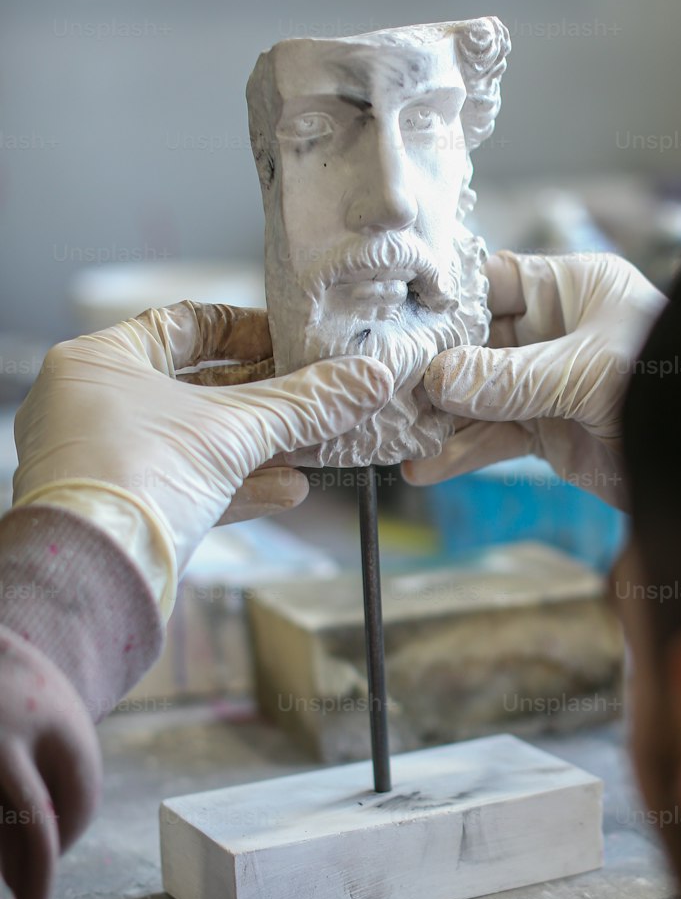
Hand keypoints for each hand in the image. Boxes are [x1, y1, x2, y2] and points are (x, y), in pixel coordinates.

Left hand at [13, 301, 391, 608]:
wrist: (93, 573)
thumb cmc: (136, 477)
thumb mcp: (235, 429)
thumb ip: (306, 403)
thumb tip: (370, 379)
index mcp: (102, 360)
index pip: (184, 325)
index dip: (246, 331)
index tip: (293, 344)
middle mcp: (95, 404)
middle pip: (198, 387)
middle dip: (264, 399)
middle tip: (315, 398)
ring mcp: (107, 460)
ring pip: (198, 442)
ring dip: (259, 447)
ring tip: (314, 448)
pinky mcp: (125, 508)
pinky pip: (189, 485)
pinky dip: (238, 485)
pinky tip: (289, 490)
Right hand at [402, 251, 665, 508]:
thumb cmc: (665, 384)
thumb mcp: (586, 373)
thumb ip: (511, 378)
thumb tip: (437, 380)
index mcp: (568, 288)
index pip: (488, 282)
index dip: (443, 301)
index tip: (393, 321)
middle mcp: (552, 329)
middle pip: (470, 342)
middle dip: (427, 368)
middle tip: (379, 387)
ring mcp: (545, 382)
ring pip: (474, 395)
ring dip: (436, 417)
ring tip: (391, 434)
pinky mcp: (546, 431)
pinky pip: (492, 437)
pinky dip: (459, 453)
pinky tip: (422, 467)